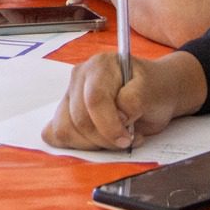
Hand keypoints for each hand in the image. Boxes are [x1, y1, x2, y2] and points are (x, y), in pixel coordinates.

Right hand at [44, 52, 204, 151]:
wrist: (152, 93)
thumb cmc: (153, 89)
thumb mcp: (152, 91)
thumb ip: (135, 99)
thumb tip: (119, 115)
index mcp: (100, 66)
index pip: (94, 99)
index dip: (108, 125)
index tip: (126, 139)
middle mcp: (80, 77)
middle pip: (80, 120)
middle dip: (105, 138)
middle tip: (128, 138)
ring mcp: (69, 95)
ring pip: (65, 131)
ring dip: (94, 143)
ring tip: (117, 137)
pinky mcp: (64, 113)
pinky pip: (56, 134)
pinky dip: (77, 143)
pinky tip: (97, 139)